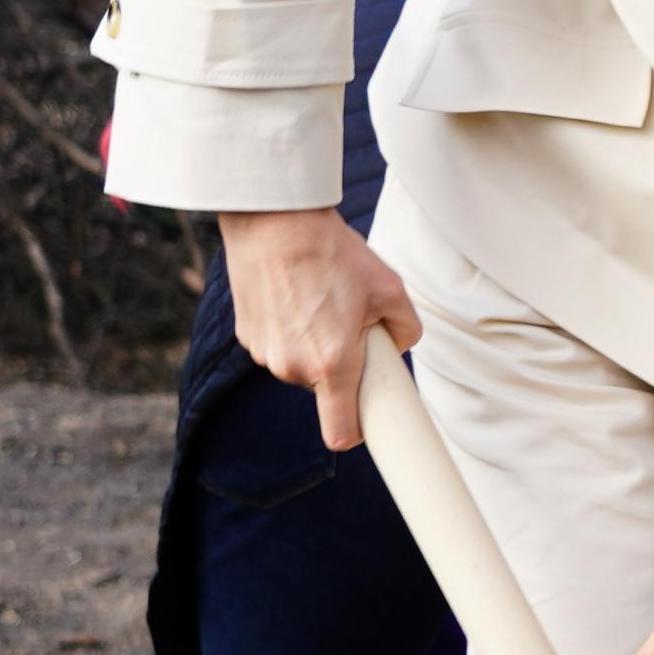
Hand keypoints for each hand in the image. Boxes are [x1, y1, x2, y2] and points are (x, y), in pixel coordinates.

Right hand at [219, 209, 417, 450]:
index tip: (370, 421)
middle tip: (351, 322)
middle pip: (327, 389)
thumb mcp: (391, 289)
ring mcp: (264, 354)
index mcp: (332, 365)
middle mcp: (292, 368)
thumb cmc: (334, 254)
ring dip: (316, 347)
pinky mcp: (246, 337)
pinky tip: (296, 295)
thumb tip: (397, 348)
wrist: (274, 221)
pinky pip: (280, 347)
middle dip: (343, 366)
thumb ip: (407, 331)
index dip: (358, 432)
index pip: (341, 433)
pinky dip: (292, 331)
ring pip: (302, 367)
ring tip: (321, 300)